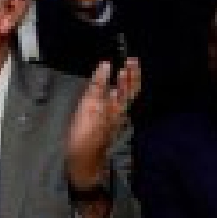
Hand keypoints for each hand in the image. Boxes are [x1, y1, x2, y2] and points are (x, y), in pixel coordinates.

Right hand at [66, 58, 139, 190]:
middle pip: (130, 91)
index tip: (131, 58)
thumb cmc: (86, 131)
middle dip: (131, 77)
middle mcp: (120, 110)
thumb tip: (107, 65)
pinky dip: (115, 94)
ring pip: (123, 99)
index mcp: (119, 105)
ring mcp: (114, 118)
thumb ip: (99, 84)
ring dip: (123, 85)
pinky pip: (115, 105)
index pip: (131, 85)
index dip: (132, 72)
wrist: (84, 159)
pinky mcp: (106, 125)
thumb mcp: (90, 105)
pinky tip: (109, 93)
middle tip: (129, 63)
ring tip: (120, 74)